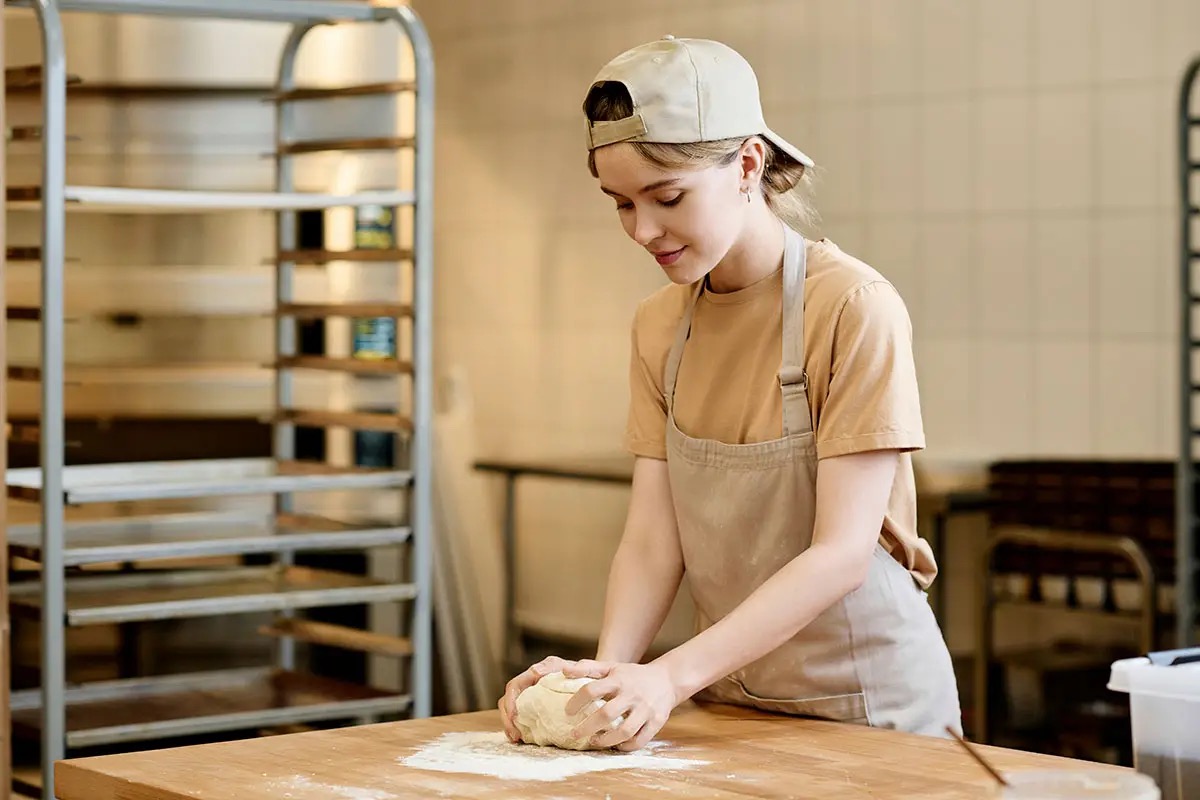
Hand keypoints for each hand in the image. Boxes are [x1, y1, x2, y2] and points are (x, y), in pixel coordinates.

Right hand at [497, 656, 577, 742]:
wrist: (593, 679)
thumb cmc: (583, 672)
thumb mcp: (572, 666)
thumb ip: (554, 667)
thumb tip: (536, 670)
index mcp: (534, 673)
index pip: (513, 686)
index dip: (510, 701)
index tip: (514, 717)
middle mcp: (529, 684)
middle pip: (507, 700)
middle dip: (507, 718)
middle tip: (514, 735)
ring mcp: (531, 696)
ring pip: (511, 711)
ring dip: (510, 725)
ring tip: (516, 738)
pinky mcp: (535, 707)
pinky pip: (521, 718)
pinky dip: (518, 728)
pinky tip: (522, 738)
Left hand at [562, 661, 679, 751]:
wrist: (667, 679)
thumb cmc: (632, 675)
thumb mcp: (612, 666)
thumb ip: (588, 667)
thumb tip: (563, 671)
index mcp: (619, 679)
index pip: (592, 690)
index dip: (576, 702)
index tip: (567, 712)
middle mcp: (632, 694)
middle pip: (607, 714)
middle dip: (587, 727)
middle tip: (574, 734)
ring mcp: (645, 709)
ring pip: (624, 731)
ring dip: (606, 740)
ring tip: (594, 741)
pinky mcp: (656, 722)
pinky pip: (640, 740)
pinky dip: (626, 747)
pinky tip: (615, 746)